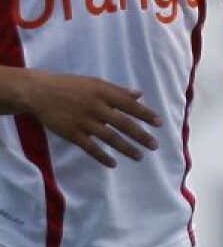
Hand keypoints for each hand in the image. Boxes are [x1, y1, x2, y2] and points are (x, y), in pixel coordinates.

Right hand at [22, 71, 161, 167]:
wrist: (40, 92)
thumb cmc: (71, 86)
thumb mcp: (96, 83)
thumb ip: (118, 91)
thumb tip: (139, 94)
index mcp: (104, 93)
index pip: (130, 105)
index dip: (146, 114)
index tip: (159, 123)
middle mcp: (97, 107)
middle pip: (123, 124)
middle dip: (141, 136)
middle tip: (155, 146)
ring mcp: (84, 122)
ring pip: (110, 138)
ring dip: (126, 148)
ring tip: (140, 156)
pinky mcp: (72, 134)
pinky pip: (90, 148)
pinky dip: (102, 157)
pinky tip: (113, 163)